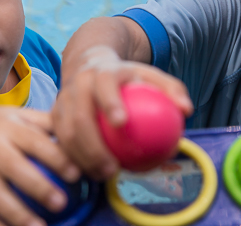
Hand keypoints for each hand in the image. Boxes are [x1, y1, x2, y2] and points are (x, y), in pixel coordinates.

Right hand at [0, 105, 79, 225]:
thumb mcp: (19, 116)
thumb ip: (47, 123)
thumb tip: (84, 132)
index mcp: (9, 126)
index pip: (35, 141)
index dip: (56, 157)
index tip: (76, 174)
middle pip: (14, 168)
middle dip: (38, 187)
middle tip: (61, 203)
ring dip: (17, 214)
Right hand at [52, 46, 192, 179]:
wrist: (90, 63)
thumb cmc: (128, 76)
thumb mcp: (150, 75)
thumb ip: (171, 90)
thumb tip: (187, 110)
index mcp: (102, 72)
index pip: (104, 85)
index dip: (111, 102)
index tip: (122, 123)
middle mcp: (78, 84)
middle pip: (79, 116)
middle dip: (93, 145)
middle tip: (112, 168)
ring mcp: (63, 98)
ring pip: (65, 132)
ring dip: (81, 157)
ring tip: (101, 176)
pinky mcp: (53, 114)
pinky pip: (58, 139)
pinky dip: (71, 158)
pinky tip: (88, 174)